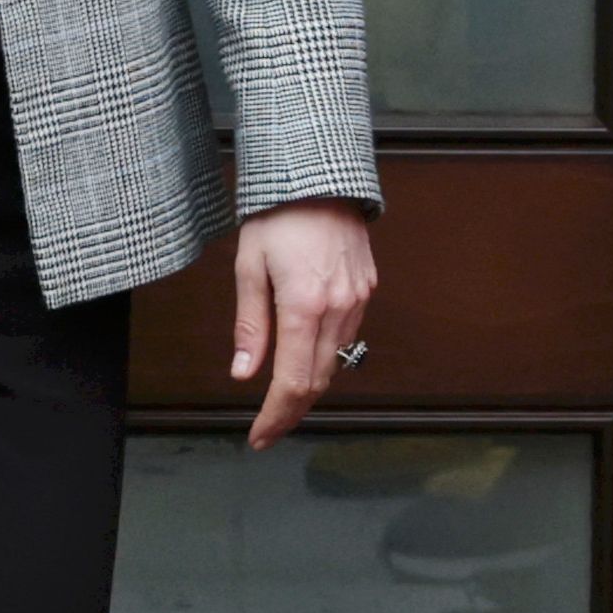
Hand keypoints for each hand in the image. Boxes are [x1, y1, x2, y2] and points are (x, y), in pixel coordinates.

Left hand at [231, 199, 377, 450]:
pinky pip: (346, 337)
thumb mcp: (249, 267)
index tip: (258, 437)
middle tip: (267, 429)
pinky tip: (304, 358)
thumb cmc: (278, 214)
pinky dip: (323, 357)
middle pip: (317, 382)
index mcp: (304, 306)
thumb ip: (250, 325)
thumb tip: (245, 373)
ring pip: (334, 362)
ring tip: (280, 400)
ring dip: (308, 386)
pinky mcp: (367, 289)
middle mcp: (338, 309)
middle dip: (290, 411)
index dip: (274, 417)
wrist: (321, 174)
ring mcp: (358, 300)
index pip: (292, 382)